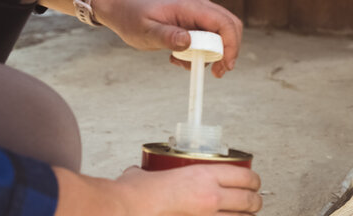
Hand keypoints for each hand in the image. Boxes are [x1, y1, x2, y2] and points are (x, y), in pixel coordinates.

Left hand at [93, 0, 242, 77]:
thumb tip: (188, 42)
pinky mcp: (193, 22)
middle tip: (217, 72)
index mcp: (190, 6)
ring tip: (186, 65)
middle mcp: (198, 7)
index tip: (224, 66)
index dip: (231, 46)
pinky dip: (201, 52)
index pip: (224, 23)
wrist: (121, 8)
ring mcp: (197, 14)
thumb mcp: (146, 30)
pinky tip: (180, 58)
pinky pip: (208, 37)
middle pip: (230, 27)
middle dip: (228, 52)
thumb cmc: (130, 16)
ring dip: (212, 55)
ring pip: (221, 34)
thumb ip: (167, 36)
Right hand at [116, 164, 261, 215]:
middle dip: (256, 203)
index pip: (242, 176)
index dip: (254, 181)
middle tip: (256, 204)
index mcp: (202, 175)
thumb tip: (144, 177)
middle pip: (246, 200)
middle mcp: (209, 197)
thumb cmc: (132, 191)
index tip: (255, 184)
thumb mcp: (151, 173)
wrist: (120, 212)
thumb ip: (156, 175)